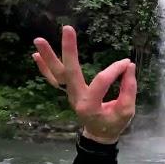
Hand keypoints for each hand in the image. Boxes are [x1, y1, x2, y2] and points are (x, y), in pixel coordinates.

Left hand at [31, 26, 136, 143]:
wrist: (99, 134)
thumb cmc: (113, 124)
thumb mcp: (126, 111)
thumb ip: (129, 89)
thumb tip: (129, 66)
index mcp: (90, 105)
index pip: (101, 81)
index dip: (115, 70)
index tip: (127, 63)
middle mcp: (75, 98)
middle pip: (69, 72)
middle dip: (68, 50)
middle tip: (67, 28)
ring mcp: (69, 94)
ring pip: (56, 75)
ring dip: (48, 56)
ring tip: (38, 39)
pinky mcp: (67, 91)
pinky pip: (53, 80)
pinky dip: (44, 68)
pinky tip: (35, 55)